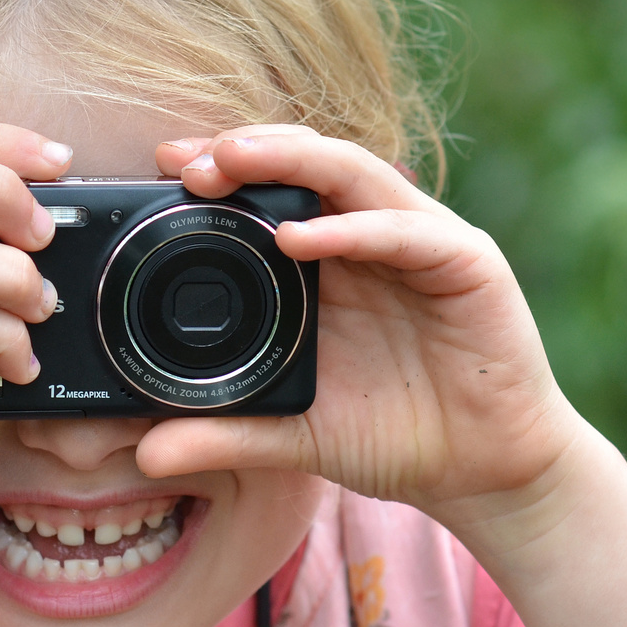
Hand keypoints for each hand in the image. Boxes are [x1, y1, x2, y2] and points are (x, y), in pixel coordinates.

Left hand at [140, 126, 587, 530]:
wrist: (480, 474)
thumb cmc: (395, 437)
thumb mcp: (294, 436)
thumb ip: (225, 434)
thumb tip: (145, 454)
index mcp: (329, 264)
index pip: (272, 194)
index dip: (221, 174)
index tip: (161, 170)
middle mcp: (371, 239)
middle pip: (306, 167)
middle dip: (245, 152)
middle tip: (185, 159)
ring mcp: (420, 243)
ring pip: (354, 175)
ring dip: (292, 160)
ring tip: (234, 159)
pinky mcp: (467, 262)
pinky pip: (406, 231)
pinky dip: (353, 228)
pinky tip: (302, 236)